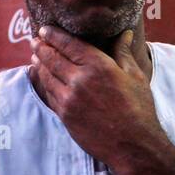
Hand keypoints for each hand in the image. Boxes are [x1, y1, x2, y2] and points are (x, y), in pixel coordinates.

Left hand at [29, 26, 174, 174]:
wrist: (133, 145)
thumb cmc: (139, 110)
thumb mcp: (135, 77)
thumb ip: (123, 53)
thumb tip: (124, 34)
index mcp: (99, 66)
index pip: (69, 44)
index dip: (54, 35)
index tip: (46, 29)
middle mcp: (80, 79)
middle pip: (53, 58)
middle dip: (42, 46)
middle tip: (35, 39)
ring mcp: (69, 98)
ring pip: (47, 76)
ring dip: (39, 64)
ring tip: (35, 56)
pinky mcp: (64, 115)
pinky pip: (49, 94)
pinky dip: (43, 83)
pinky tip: (42, 78)